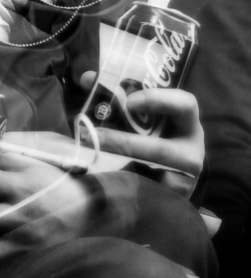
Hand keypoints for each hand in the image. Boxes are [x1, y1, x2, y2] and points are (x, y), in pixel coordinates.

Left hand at [81, 72, 203, 195]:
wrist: (166, 181)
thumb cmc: (151, 138)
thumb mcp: (142, 118)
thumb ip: (119, 99)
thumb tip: (87, 78)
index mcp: (186, 124)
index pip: (185, 105)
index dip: (157, 100)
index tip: (129, 102)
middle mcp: (190, 152)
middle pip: (161, 149)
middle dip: (124, 143)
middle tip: (93, 135)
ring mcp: (182, 180)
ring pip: (150, 174)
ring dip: (116, 164)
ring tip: (90, 154)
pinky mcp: (168, 200)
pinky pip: (142, 192)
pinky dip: (120, 183)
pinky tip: (101, 176)